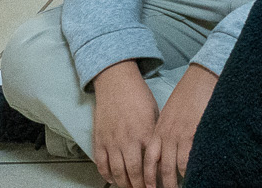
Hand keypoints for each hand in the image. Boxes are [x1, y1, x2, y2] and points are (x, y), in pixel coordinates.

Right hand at [90, 62, 158, 187]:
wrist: (116, 84)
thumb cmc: (139, 97)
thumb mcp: (155, 114)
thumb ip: (156, 135)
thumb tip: (161, 154)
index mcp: (146, 133)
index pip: (152, 163)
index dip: (155, 178)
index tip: (159, 185)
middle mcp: (128, 140)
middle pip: (134, 172)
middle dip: (140, 186)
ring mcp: (111, 141)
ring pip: (117, 172)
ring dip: (124, 184)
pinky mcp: (99, 140)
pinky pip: (101, 164)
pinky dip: (106, 174)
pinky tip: (113, 179)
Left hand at [147, 64, 215, 187]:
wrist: (200, 78)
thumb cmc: (187, 94)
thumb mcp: (170, 114)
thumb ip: (165, 132)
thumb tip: (166, 150)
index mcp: (158, 130)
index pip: (149, 160)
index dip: (148, 176)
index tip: (148, 187)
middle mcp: (166, 135)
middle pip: (159, 168)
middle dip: (161, 184)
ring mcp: (179, 135)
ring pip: (173, 167)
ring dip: (175, 182)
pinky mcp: (193, 133)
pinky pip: (188, 158)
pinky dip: (189, 170)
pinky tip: (191, 176)